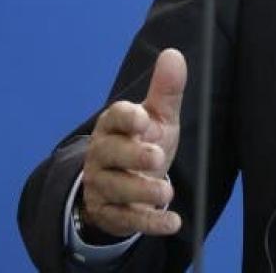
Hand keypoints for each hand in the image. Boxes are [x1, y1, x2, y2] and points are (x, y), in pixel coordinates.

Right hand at [80, 48, 186, 237]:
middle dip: (131, 156)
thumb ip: (166, 90)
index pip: (113, 118)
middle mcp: (102, 155)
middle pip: (109, 154)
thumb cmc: (142, 142)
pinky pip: (126, 220)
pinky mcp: (110, 214)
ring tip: (166, 191)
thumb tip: (173, 54)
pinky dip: (149, 222)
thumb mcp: (157, 117)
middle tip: (156, 156)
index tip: (142, 118)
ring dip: (141, 191)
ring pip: (115, 189)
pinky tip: (172, 222)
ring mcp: (103, 186)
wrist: (124, 185)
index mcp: (113, 126)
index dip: (126, 118)